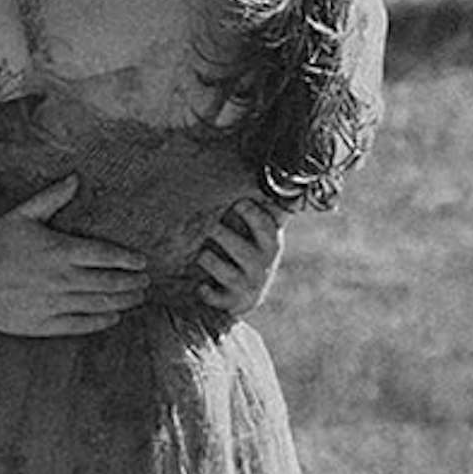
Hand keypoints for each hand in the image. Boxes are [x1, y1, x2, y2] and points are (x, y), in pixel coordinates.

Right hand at [0, 175, 145, 336]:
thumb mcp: (24, 214)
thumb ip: (53, 198)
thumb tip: (76, 178)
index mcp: (59, 250)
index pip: (104, 255)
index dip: (127, 259)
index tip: (143, 262)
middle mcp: (61, 279)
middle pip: (107, 282)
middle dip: (131, 283)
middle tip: (147, 282)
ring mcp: (53, 303)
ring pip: (97, 304)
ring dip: (122, 301)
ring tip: (138, 298)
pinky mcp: (43, 323)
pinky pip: (79, 324)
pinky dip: (100, 321)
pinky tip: (113, 317)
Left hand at [196, 194, 285, 316]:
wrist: (248, 298)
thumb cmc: (249, 252)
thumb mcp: (258, 235)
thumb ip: (257, 211)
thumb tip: (261, 170)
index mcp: (270, 243)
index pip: (265, 227)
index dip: (252, 214)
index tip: (237, 203)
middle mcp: (262, 265)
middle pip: (240, 248)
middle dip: (220, 234)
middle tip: (210, 228)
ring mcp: (248, 285)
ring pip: (222, 269)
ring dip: (208, 259)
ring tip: (203, 254)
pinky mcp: (233, 302)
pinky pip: (214, 296)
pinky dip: (206, 291)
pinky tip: (201, 286)